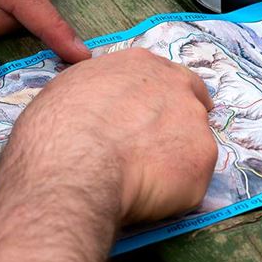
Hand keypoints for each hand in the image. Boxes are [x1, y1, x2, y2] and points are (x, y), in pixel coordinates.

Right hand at [14, 48, 217, 224]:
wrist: (75, 164)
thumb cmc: (58, 127)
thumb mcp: (69, 90)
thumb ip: (98, 92)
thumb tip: (96, 106)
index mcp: (141, 65)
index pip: (165, 76)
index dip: (160, 99)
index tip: (153, 118)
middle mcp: (176, 85)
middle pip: (192, 103)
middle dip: (179, 125)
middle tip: (157, 151)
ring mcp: (195, 122)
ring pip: (193, 145)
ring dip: (175, 161)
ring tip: (141, 181)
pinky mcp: (203, 160)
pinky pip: (192, 180)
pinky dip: (174, 192)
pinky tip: (147, 197)